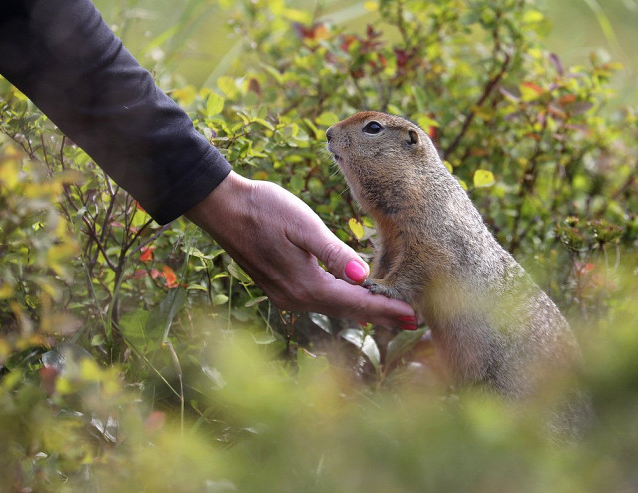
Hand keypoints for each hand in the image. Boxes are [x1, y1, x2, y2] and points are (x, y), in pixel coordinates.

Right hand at [185, 171, 416, 328]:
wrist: (221, 207)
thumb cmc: (263, 208)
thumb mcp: (303, 225)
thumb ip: (334, 253)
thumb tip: (364, 277)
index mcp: (306, 285)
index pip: (357, 302)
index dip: (387, 309)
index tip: (415, 317)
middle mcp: (296, 298)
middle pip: (348, 311)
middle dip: (381, 316)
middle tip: (413, 322)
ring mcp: (285, 295)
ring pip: (334, 308)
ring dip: (363, 311)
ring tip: (391, 313)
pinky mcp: (279, 287)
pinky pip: (320, 301)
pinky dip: (343, 302)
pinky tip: (354, 298)